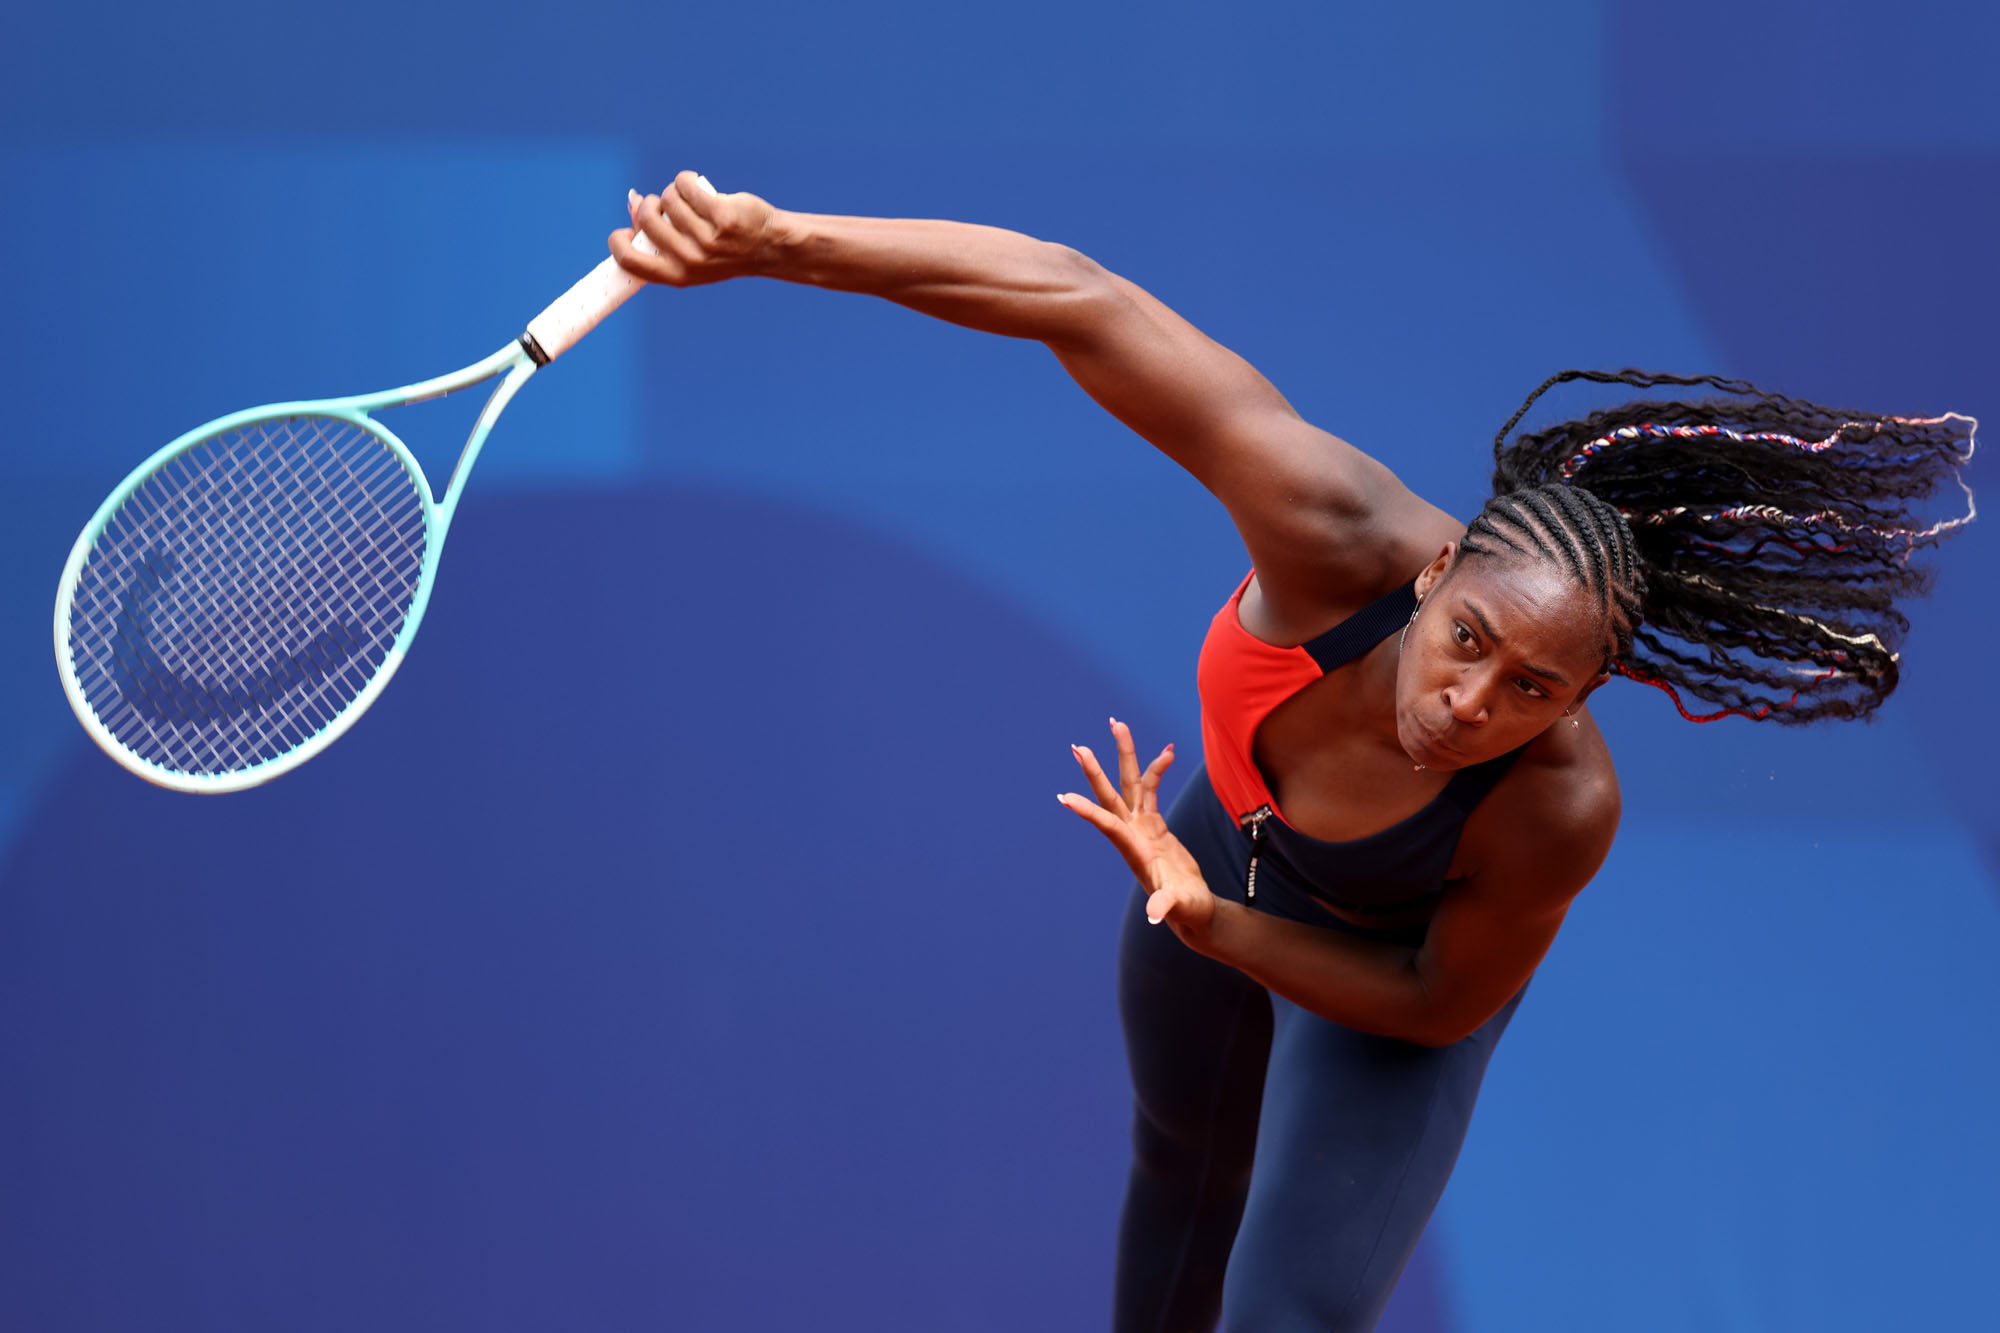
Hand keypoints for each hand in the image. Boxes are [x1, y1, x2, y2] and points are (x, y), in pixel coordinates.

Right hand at [609, 171, 791, 286]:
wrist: (770, 247)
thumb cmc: (724, 250)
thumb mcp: (688, 253)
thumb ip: (659, 234)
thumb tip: (632, 200)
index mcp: (676, 276)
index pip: (629, 260)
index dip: (619, 240)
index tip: (627, 230)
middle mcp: (690, 261)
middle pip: (647, 218)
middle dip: (650, 204)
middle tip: (666, 206)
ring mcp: (707, 240)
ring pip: (669, 198)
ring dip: (674, 192)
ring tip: (690, 200)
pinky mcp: (722, 217)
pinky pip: (686, 185)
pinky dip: (687, 180)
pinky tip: (696, 185)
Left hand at [1058, 719, 1216, 933]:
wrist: (1192, 906)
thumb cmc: (1185, 908)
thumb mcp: (1176, 906)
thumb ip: (1163, 906)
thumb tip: (1153, 916)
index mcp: (1132, 849)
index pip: (1106, 824)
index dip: (1087, 809)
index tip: (1063, 797)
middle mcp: (1131, 833)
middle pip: (1110, 794)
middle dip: (1095, 770)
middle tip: (1078, 746)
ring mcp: (1141, 825)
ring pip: (1130, 782)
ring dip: (1125, 754)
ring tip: (1117, 723)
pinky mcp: (1154, 822)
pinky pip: (1153, 787)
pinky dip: (1158, 768)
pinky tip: (1168, 751)